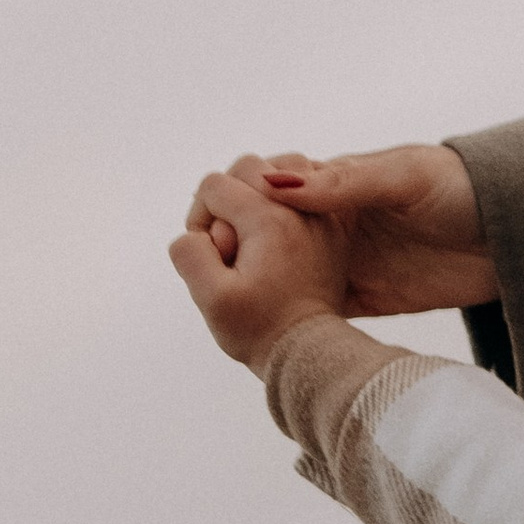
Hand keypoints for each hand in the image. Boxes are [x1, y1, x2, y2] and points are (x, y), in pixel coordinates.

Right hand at [171, 172, 350, 368]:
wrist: (312, 353)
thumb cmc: (261, 332)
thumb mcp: (212, 300)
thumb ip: (191, 254)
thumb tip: (194, 232)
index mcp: (270, 219)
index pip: (214, 185)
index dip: (198, 217)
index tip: (210, 253)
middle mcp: (302, 208)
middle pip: (248, 169)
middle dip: (227, 200)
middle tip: (231, 245)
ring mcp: (322, 215)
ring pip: (280, 174)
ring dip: (256, 198)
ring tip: (253, 240)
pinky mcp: (333, 229)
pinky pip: (304, 193)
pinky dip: (283, 206)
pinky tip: (274, 242)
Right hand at [187, 141, 498, 315]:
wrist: (518, 235)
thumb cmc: (465, 189)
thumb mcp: (406, 178)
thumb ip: (345, 183)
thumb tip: (273, 180)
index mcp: (337, 183)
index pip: (266, 188)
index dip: (235, 204)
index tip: (215, 227)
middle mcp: (332, 222)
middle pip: (264, 235)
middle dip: (234, 249)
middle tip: (212, 272)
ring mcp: (346, 261)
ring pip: (281, 274)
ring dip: (255, 286)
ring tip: (222, 307)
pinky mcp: (366, 298)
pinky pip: (315, 309)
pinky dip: (290, 319)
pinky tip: (266, 335)